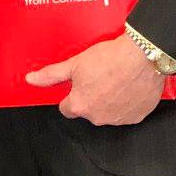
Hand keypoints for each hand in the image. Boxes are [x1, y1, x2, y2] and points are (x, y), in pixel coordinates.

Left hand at [26, 33, 165, 127]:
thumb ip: (51, 75)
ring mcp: (119, 119)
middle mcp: (99, 117)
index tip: (78, 85)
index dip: (71, 94)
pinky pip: (127, 112)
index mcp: (80, 106)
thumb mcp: (74, 64)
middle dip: (91, 96)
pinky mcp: (137, 116)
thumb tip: (32, 79)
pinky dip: (127, 102)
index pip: (67, 108)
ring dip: (109, 100)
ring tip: (114, 79)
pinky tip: (128, 86)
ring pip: (108, 112)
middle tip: (98, 77)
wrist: (142, 56)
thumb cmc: (110, 59)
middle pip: (88, 110)